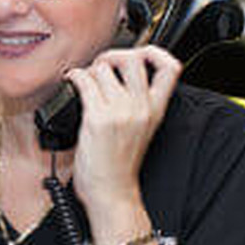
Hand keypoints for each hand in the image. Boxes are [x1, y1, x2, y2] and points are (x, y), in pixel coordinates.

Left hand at [62, 46, 180, 225]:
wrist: (111, 192)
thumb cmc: (120, 166)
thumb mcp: (142, 130)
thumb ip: (139, 104)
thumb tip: (118, 77)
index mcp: (156, 110)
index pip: (171, 68)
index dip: (156, 52)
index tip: (141, 52)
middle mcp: (141, 107)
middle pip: (135, 57)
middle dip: (115, 54)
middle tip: (104, 66)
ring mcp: (120, 112)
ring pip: (103, 68)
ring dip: (90, 69)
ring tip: (85, 80)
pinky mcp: (98, 118)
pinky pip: (84, 81)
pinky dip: (74, 76)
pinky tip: (72, 82)